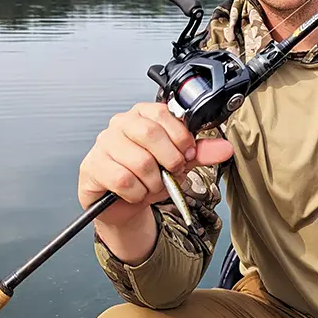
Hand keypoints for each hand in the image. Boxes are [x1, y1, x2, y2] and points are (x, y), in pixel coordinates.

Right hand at [78, 102, 233, 228]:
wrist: (124, 203)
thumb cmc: (148, 176)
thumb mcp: (178, 162)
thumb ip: (201, 153)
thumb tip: (225, 148)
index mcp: (142, 114)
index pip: (164, 114)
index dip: (180, 138)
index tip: (186, 154)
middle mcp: (120, 124)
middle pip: (151, 134)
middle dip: (169, 161)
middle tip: (171, 172)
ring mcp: (103, 144)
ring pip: (140, 162)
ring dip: (153, 182)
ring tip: (150, 184)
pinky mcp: (93, 166)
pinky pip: (123, 181)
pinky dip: (136, 193)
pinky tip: (135, 192)